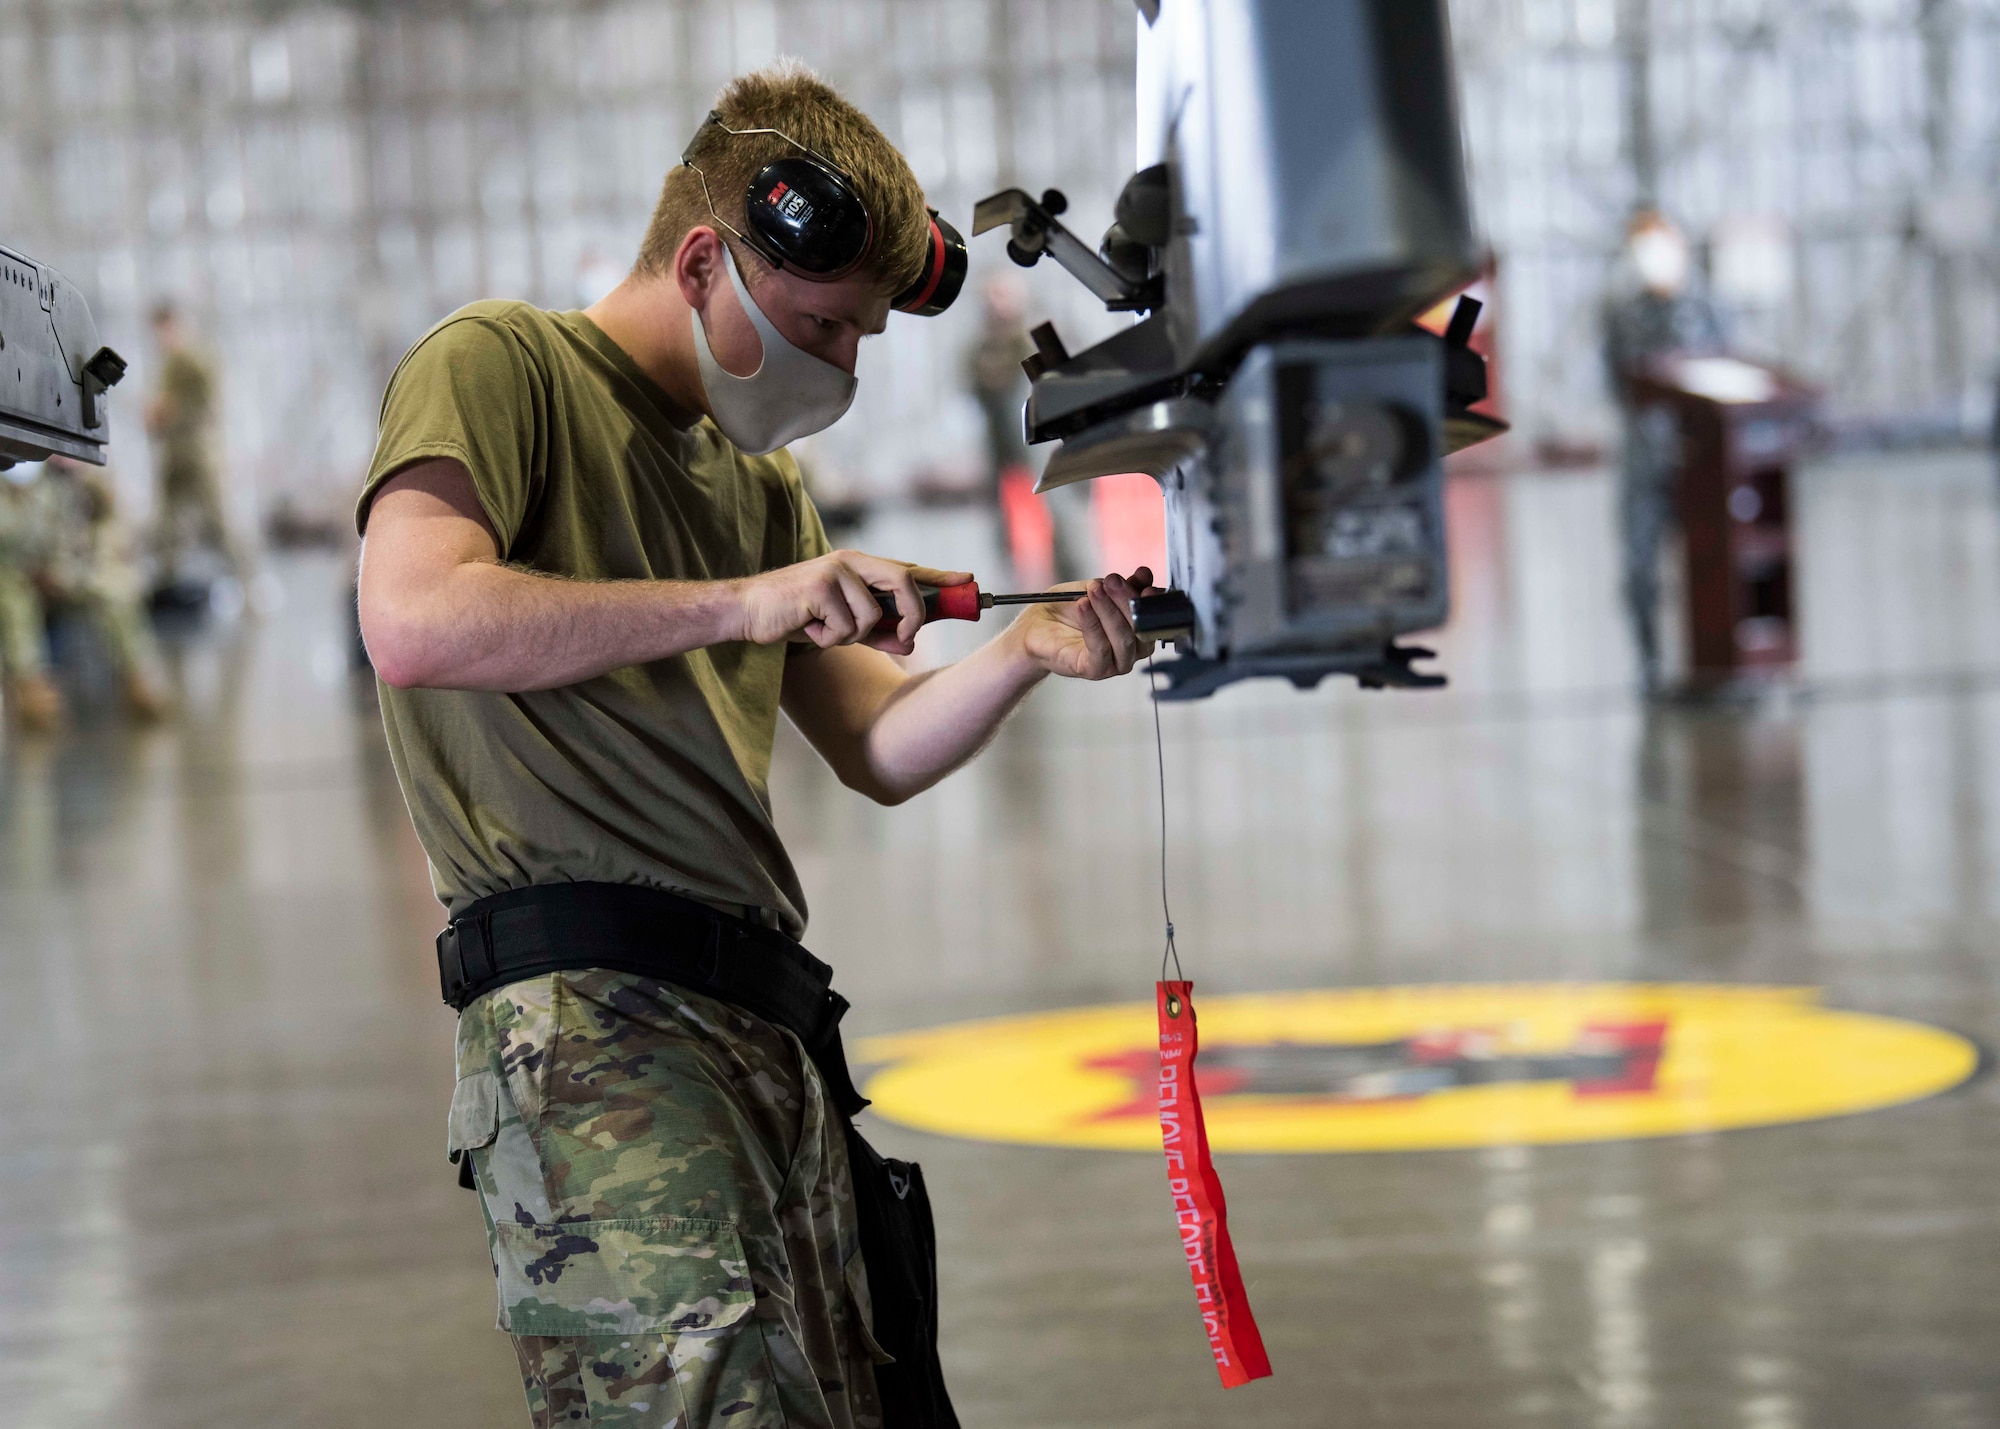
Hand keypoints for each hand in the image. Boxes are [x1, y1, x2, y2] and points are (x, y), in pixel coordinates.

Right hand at [735, 549, 971, 655]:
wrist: (750, 613)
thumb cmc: (798, 616)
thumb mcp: (844, 626)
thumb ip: (878, 631)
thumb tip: (910, 643)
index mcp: (860, 567)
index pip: (908, 569)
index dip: (941, 576)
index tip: (968, 581)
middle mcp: (851, 562)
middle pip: (904, 583)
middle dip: (913, 616)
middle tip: (906, 639)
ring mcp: (835, 571)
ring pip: (872, 616)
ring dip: (851, 637)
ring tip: (824, 631)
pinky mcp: (819, 587)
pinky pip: (846, 627)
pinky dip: (829, 639)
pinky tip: (809, 629)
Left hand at [1010, 567, 1155, 679]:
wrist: (1035, 626)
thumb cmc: (1066, 610)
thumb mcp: (1095, 589)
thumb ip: (1120, 585)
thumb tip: (1144, 574)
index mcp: (1135, 629)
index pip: (1153, 616)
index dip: (1151, 600)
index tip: (1142, 581)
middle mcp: (1130, 648)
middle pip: (1141, 627)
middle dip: (1127, 600)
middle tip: (1111, 581)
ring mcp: (1114, 662)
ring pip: (1124, 639)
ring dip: (1109, 611)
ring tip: (1094, 591)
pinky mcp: (1094, 670)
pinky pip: (1101, 649)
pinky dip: (1093, 624)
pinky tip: (1083, 605)